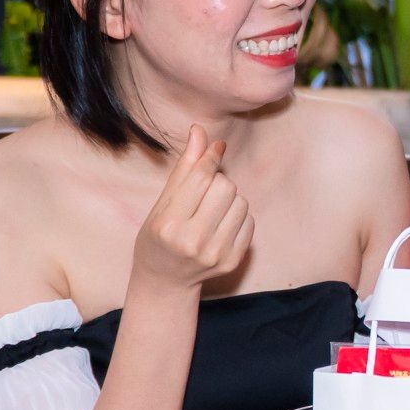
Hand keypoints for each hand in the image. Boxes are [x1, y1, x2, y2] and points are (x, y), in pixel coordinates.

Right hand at [129, 124, 253, 292]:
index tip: (216, 148)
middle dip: (218, 181)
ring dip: (230, 199)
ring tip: (212, 210)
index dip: (211, 157)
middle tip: (205, 192)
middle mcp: (192, 242)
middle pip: (226, 187)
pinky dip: (238, 216)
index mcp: (169, 225)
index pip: (200, 178)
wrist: (165, 280)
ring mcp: (215, 254)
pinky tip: (221, 225)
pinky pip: (250, 221)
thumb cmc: (159, 236)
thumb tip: (199, 130)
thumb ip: (184, 168)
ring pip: (241, 202)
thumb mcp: (162, 203)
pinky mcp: (233, 261)